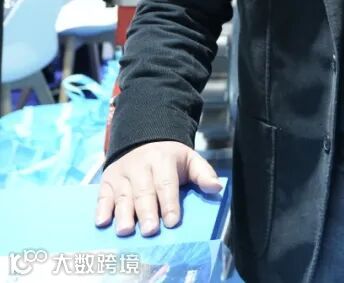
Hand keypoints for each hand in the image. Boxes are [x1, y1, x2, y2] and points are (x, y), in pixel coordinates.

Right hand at [95, 141, 221, 236]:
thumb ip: (203, 174)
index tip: (172, 221)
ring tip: (126, 231)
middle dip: (147, 212)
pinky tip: (102, 222)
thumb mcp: (190, 159)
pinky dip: (101, 209)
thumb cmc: (170, 158)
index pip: (167, 183)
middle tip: (150, 231)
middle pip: (144, 191)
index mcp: (163, 160)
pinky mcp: (107, 180)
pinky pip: (102, 195)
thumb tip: (216, 187)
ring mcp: (121, 173)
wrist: (144, 139)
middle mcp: (140, 165)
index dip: (169, 203)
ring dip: (123, 214)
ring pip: (123, 195)